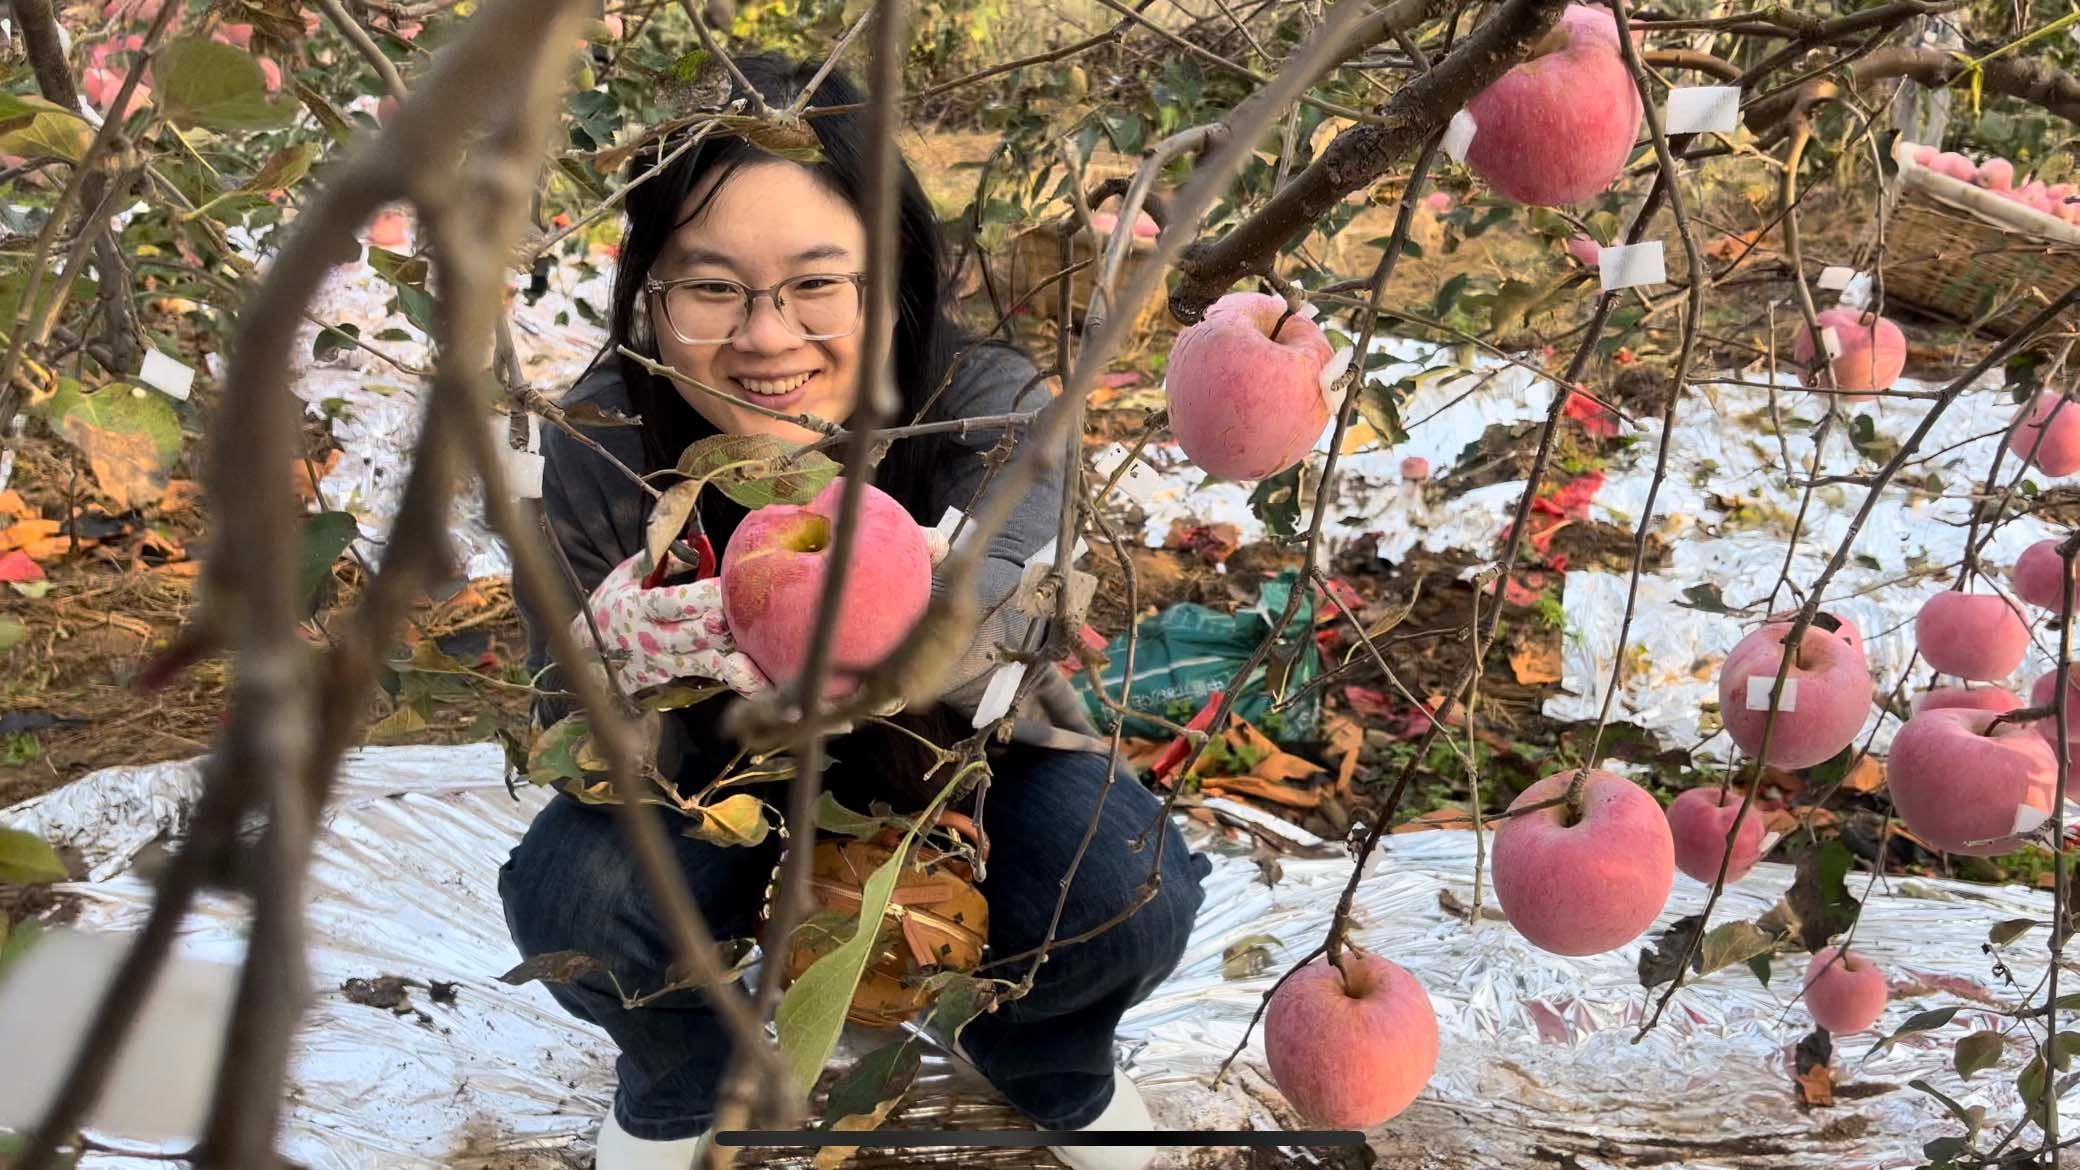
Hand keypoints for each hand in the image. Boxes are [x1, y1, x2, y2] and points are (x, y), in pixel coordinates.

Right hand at [573, 552, 771, 697]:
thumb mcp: (624, 577)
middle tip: (751, 615)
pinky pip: (708, 677)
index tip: (728, 585)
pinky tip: (760, 682)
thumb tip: (692, 546)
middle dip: (724, 626)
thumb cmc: (610, 607)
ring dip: (734, 656)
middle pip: (694, 635)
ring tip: (761, 654)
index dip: (702, 597)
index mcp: (638, 609)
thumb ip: (657, 559)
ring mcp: (664, 662)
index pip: (673, 603)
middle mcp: (652, 639)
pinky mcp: (674, 678)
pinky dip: (734, 679)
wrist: (584, 655)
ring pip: (705, 662)